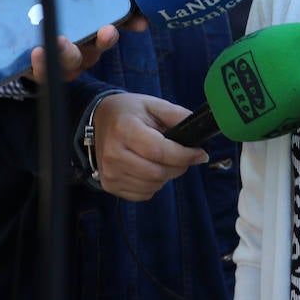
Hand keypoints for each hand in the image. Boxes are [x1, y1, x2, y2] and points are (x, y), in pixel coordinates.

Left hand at [0, 0, 126, 81]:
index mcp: (84, 8)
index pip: (115, 13)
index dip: (132, 17)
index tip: (141, 18)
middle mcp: (80, 34)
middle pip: (103, 40)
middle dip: (109, 37)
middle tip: (107, 30)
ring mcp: (63, 54)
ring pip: (80, 59)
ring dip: (74, 52)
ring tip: (62, 41)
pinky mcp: (43, 69)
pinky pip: (49, 72)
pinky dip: (44, 64)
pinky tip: (36, 52)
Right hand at [90, 93, 208, 200]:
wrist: (100, 120)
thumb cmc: (129, 112)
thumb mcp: (153, 104)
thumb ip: (177, 115)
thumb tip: (198, 131)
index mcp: (125, 129)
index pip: (159, 151)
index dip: (185, 155)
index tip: (200, 154)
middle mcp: (114, 153)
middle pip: (158, 173)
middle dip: (179, 166)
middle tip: (184, 156)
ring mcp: (110, 172)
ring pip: (153, 186)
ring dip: (167, 176)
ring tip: (164, 160)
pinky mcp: (109, 185)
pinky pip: (143, 194)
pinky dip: (154, 184)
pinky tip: (150, 168)